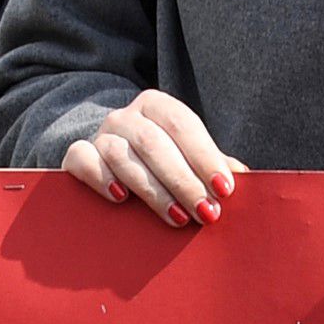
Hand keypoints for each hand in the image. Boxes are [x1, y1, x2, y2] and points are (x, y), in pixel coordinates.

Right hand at [62, 90, 239, 224]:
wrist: (106, 164)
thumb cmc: (161, 166)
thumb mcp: (188, 160)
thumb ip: (214, 166)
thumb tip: (246, 179)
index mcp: (158, 106)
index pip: (183, 125)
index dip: (205, 157)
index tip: (226, 189)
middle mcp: (126, 116)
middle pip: (155, 143)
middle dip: (184, 181)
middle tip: (207, 213)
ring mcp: (99, 135)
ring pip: (122, 155)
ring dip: (153, 190)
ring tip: (176, 217)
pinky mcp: (77, 156)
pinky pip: (82, 160)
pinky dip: (101, 178)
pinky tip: (120, 198)